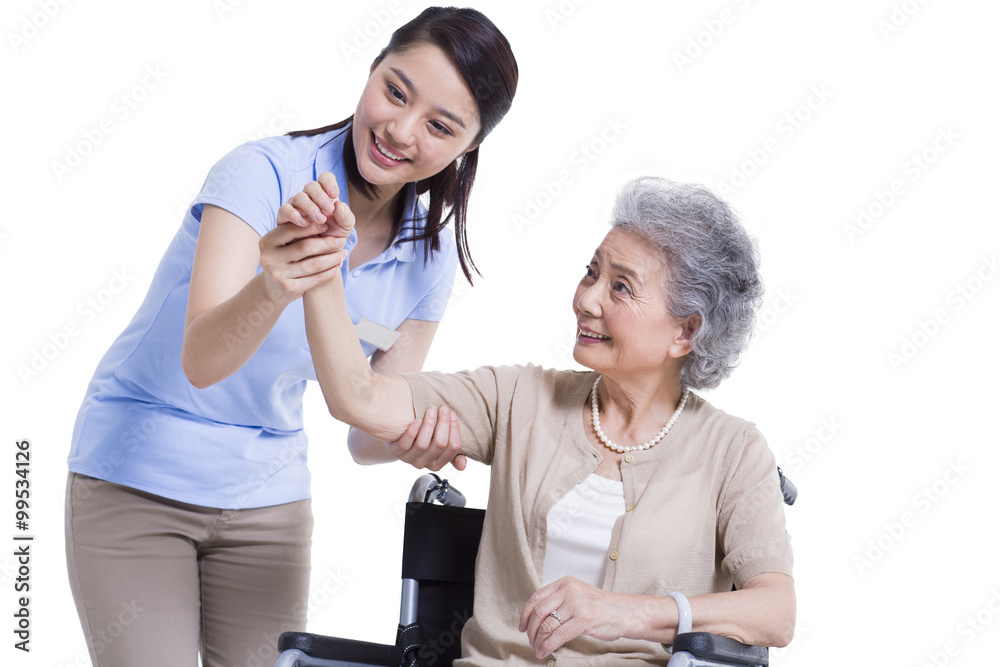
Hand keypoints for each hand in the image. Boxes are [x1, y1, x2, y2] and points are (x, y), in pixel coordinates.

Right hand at [259, 219, 345, 306]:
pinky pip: (315, 279)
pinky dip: (329, 272)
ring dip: (332, 258)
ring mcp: (278, 275)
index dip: (311, 226)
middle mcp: (269, 258)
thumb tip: (321, 211)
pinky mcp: (289, 288)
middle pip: (304, 247)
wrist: (274, 288)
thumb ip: (296, 228)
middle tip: (340, 240)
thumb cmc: (285, 257)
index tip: (327, 224)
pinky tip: (337, 267)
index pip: (291, 230)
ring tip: (343, 254)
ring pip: (313, 264)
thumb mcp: (284, 242)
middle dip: (326, 243)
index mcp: (267, 241)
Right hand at [276, 172, 354, 239]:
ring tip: (320, 220)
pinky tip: (304, 223)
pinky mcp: (284, 217)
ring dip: (310, 207)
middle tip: (328, 210)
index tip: (334, 194)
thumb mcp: (345, 228)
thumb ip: (345, 216)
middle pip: (311, 186)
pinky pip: (284, 209)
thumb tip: (338, 204)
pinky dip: (294, 214)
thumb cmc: (333, 238)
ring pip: (298, 197)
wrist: (321, 256)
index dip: (328, 182)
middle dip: (321, 196)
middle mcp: (309, 198)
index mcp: (325, 196)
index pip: (324, 178)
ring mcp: (295, 206)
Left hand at [388, 406, 466, 471]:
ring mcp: (409, 458)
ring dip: (429, 425)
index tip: (453, 414)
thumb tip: (462, 465)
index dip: (455, 430)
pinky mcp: (396, 451)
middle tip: (443, 408)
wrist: (399, 436)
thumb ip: (452, 452)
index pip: (453, 448)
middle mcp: (424, 463)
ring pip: (423, 445)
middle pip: (439, 444)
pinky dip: (412, 432)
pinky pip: (405, 444)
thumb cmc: (423, 437)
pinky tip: (416, 421)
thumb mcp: (439, 445)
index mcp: (438, 462)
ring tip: (430, 410)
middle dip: (443, 424)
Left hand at [519, 576, 636, 658]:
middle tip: (530, 640)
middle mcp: (569, 590)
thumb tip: (536, 618)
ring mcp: (576, 604)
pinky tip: (545, 651)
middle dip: (531, 630)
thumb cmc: (601, 606)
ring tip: (538, 648)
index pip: (536, 597)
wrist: (624, 612)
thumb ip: (559, 600)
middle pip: (539, 612)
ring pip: (547, 625)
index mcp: (565, 582)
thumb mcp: (577, 595)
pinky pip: (558, 635)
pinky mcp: (583, 619)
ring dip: (538, 640)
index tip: (522, 626)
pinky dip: (548, 646)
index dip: (525, 614)